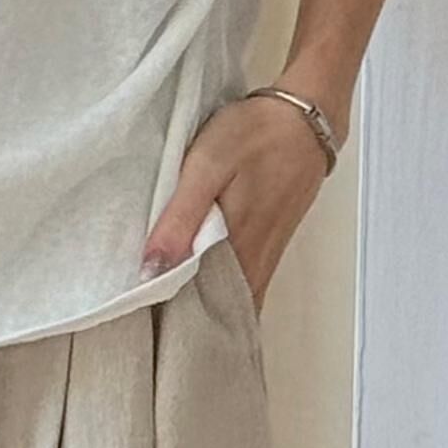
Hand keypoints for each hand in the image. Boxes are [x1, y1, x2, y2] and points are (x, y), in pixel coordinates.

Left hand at [138, 90, 337, 312]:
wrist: (305, 118)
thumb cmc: (254, 135)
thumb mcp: (207, 166)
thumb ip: (180, 218)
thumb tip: (151, 271)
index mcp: (237, 250)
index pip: (202, 308)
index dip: (173, 323)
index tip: (143, 328)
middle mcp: (256, 264)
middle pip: (218, 311)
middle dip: (186, 323)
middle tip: (149, 329)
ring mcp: (266, 257)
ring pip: (231, 299)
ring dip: (203, 307)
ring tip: (166, 313)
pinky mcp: (270, 247)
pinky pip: (243, 283)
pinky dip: (220, 291)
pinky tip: (197, 287)